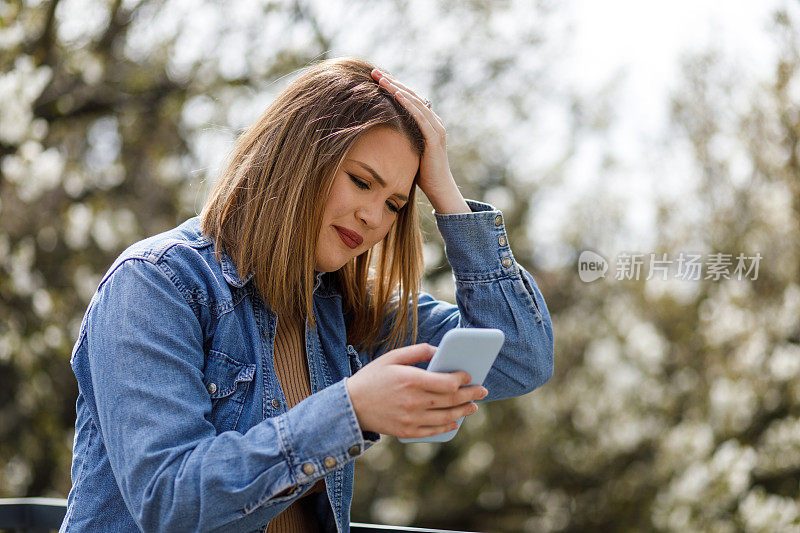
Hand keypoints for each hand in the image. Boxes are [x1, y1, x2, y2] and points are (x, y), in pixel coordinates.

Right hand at [345, 343, 488, 438]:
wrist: (351, 406)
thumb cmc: (372, 378)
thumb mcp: (392, 358)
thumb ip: (417, 352)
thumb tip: (439, 351)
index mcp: (411, 380)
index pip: (448, 382)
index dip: (462, 379)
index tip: (469, 375)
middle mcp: (414, 401)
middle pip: (451, 400)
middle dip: (470, 394)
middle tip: (482, 391)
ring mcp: (411, 419)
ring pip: (446, 417)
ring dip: (463, 412)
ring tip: (473, 406)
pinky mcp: (407, 432)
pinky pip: (433, 431)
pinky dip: (447, 427)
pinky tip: (455, 422)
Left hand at [370, 69, 468, 214]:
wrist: (440, 189)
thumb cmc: (422, 173)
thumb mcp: (408, 150)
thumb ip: (401, 138)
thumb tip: (381, 133)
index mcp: (427, 122)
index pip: (408, 99)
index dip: (392, 86)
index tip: (375, 78)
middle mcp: (433, 120)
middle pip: (410, 95)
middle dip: (392, 82)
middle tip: (374, 71)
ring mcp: (436, 128)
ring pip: (415, 102)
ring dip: (397, 89)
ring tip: (381, 79)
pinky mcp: (435, 137)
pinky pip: (420, 117)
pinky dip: (408, 104)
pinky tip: (396, 94)